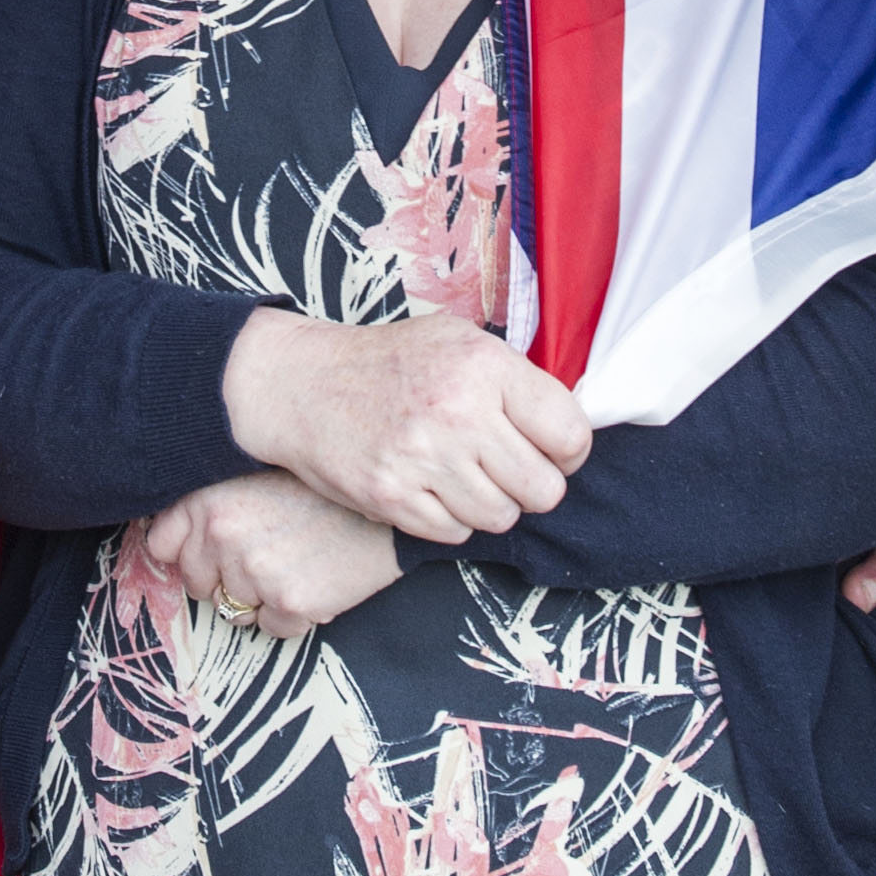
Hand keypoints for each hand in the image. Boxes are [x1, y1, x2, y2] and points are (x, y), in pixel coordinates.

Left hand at [146, 471, 400, 637]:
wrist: (387, 503)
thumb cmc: (321, 486)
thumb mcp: (255, 472)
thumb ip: (212, 501)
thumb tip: (169, 537)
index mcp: (208, 498)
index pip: (162, 544)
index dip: (186, 551)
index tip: (210, 551)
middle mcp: (222, 534)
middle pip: (197, 583)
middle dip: (224, 579)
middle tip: (265, 555)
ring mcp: (253, 571)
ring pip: (235, 610)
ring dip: (260, 597)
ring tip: (295, 561)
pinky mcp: (289, 602)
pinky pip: (272, 628)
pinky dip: (291, 614)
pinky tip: (314, 579)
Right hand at [221, 308, 590, 543]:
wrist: (304, 385)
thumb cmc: (391, 362)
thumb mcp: (458, 341)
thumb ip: (514, 380)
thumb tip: (569, 430)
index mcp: (484, 367)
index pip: (571, 435)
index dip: (565, 450)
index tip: (545, 446)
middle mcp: (458, 412)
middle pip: (544, 490)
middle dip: (530, 484)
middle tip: (502, 466)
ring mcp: (425, 459)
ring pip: (502, 518)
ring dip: (489, 503)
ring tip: (460, 472)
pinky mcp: (394, 499)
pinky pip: (456, 534)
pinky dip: (449, 518)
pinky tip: (429, 485)